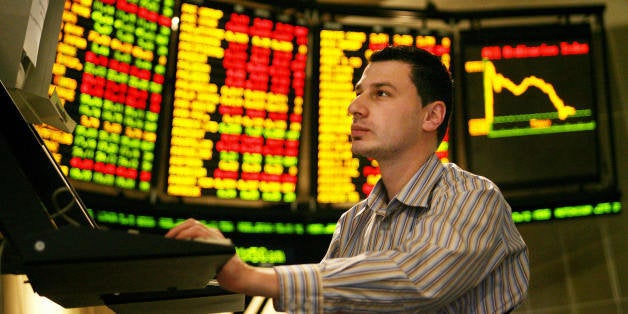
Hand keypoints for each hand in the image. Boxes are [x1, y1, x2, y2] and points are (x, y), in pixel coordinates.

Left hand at [164, 218, 278, 297]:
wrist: (241, 277)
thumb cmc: (226, 273)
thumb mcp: (209, 262)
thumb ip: (199, 256)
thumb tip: (180, 256)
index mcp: (212, 237)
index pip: (192, 226)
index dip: (179, 229)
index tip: (169, 238)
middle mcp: (214, 234)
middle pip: (192, 223)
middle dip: (177, 228)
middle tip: (168, 238)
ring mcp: (217, 237)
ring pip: (195, 225)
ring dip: (180, 231)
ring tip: (172, 239)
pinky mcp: (218, 243)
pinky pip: (200, 234)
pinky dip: (188, 235)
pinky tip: (182, 242)